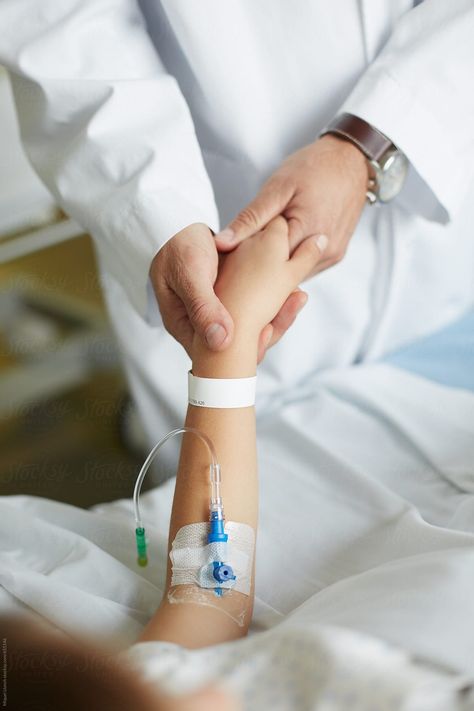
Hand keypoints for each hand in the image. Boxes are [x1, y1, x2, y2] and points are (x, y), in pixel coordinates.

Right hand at [150, 223, 306, 361]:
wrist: (176, 225)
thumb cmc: (176, 246)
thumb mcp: (188, 274)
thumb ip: (203, 308)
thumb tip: (222, 342)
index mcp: (186, 328)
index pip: (219, 353)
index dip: (246, 348)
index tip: (267, 333)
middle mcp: (203, 326)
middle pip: (240, 343)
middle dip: (270, 330)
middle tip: (293, 306)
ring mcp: (219, 313)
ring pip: (251, 325)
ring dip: (277, 314)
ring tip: (299, 295)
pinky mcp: (232, 299)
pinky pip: (255, 306)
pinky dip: (274, 299)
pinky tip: (292, 287)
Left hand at [215, 134, 368, 276]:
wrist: (351, 160)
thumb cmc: (313, 168)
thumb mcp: (276, 188)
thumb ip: (249, 218)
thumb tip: (222, 244)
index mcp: (306, 232)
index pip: (266, 265)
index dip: (246, 264)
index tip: (230, 260)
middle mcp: (324, 251)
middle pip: (282, 276)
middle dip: (261, 269)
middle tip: (243, 257)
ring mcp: (332, 256)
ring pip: (296, 276)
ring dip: (278, 268)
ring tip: (262, 252)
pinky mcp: (337, 256)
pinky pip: (308, 268)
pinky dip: (293, 262)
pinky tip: (281, 249)